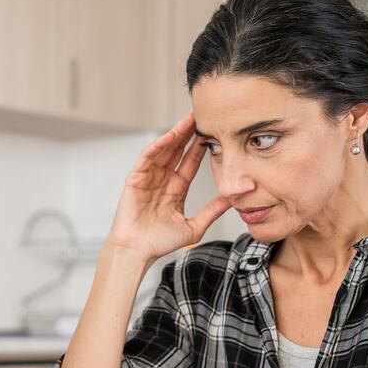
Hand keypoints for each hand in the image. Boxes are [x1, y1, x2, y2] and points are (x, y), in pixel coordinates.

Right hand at [105, 113, 230, 261]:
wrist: (138, 252)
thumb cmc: (159, 243)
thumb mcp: (194, 226)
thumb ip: (212, 212)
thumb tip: (232, 201)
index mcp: (175, 190)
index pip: (190, 163)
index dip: (200, 148)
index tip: (213, 133)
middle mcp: (162, 181)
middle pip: (177, 151)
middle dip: (189, 134)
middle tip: (202, 116)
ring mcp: (148, 178)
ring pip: (163, 150)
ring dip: (175, 134)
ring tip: (188, 120)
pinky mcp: (135, 179)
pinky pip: (147, 158)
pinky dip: (157, 146)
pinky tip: (169, 136)